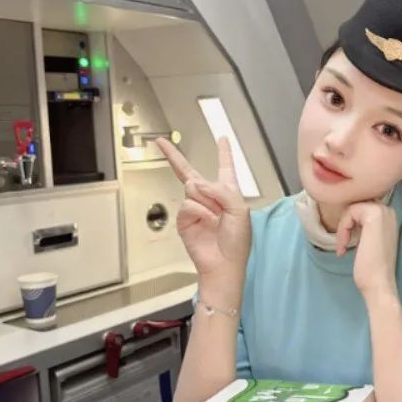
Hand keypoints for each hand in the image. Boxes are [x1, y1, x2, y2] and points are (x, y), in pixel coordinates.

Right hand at [157, 136, 250, 281]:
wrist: (224, 263)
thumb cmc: (237, 241)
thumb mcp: (240, 210)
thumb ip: (222, 191)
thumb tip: (197, 184)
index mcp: (227, 193)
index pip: (225, 167)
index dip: (224, 152)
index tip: (222, 138)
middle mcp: (209, 197)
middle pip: (189, 171)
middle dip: (174, 156)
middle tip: (161, 142)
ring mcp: (195, 207)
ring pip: (193, 187)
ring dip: (207, 201)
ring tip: (215, 218)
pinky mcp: (184, 218)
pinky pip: (188, 204)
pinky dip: (199, 212)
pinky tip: (206, 223)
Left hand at [336, 200, 398, 299]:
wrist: (379, 283)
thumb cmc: (372, 267)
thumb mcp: (368, 240)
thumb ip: (364, 226)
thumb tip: (349, 215)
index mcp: (389, 217)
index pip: (361, 208)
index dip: (351, 223)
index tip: (347, 242)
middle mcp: (388, 210)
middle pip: (356, 206)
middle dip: (346, 224)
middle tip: (343, 244)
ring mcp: (383, 211)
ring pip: (352, 208)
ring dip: (343, 228)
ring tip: (343, 246)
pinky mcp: (374, 215)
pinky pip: (350, 212)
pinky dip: (343, 229)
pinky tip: (344, 247)